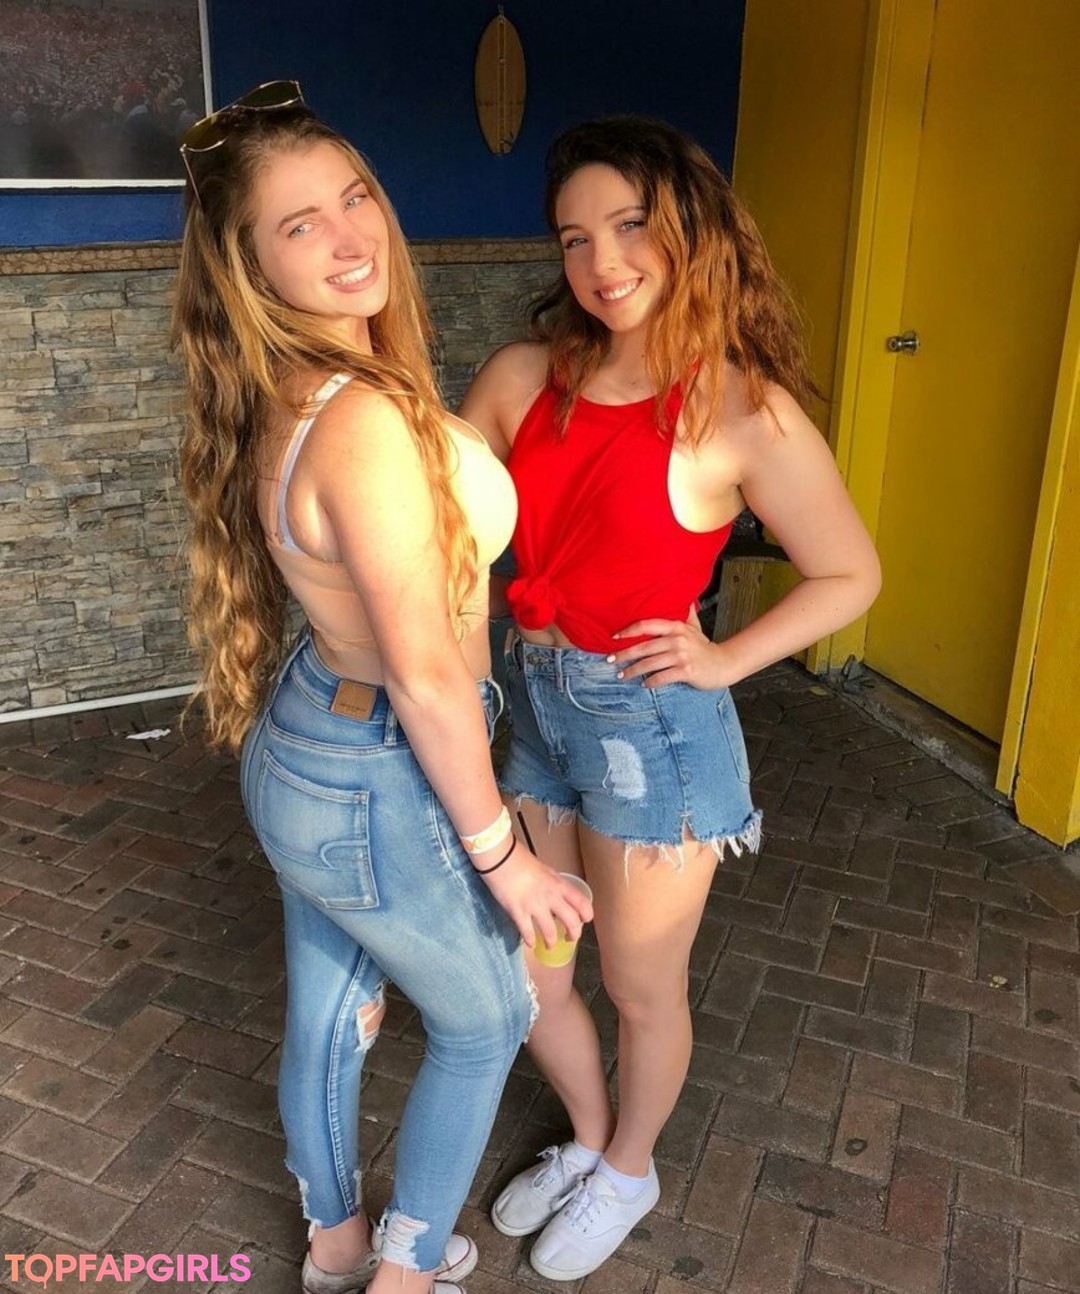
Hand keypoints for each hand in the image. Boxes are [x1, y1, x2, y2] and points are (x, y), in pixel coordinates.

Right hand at [476, 841, 592, 947]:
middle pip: (572, 922)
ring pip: (550, 932)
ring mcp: (535, 906)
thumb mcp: (544, 870)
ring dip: (551, 942)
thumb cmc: (520, 859)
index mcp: (559, 884)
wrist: (500, 858)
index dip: (587, 915)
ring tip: (549, 945)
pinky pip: (527, 933)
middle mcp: (551, 897)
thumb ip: (552, 884)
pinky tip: (530, 943)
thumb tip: (555, 894)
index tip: (584, 920)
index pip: (582, 903)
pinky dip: (530, 941)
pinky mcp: (518, 913)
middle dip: (574, 934)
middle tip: (570, 938)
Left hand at [609, 617, 730, 689]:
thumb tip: (679, 596)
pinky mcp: (686, 671)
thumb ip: (684, 613)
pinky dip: (651, 682)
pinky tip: (644, 684)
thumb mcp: (694, 626)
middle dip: (624, 654)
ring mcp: (682, 656)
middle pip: (644, 647)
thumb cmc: (704, 647)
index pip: (647, 625)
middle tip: (610, 659)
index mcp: (676, 627)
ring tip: (622, 675)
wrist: (723, 663)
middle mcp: (678, 639)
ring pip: (650, 664)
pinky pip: (662, 677)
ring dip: (633, 671)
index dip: (629, 630)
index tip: (614, 637)